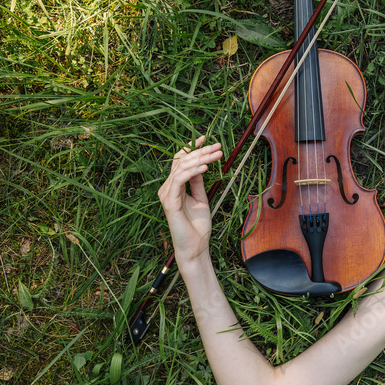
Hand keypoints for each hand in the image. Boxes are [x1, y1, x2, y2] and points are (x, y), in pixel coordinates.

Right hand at [157, 136, 223, 264]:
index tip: (206, 138)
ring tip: (216, 154)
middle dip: (201, 151)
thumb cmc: (198, 226)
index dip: (191, 148)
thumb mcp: (201, 198)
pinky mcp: (170, 201)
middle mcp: (167, 188)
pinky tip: (206, 167)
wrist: (195, 246)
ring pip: (181, 168)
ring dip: (201, 158)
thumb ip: (198, 182)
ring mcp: (167, 194)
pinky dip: (193, 171)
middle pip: (182, 161)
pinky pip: (180, 180)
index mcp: (174, 186)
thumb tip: (201, 165)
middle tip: (218, 146)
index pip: (180, 161)